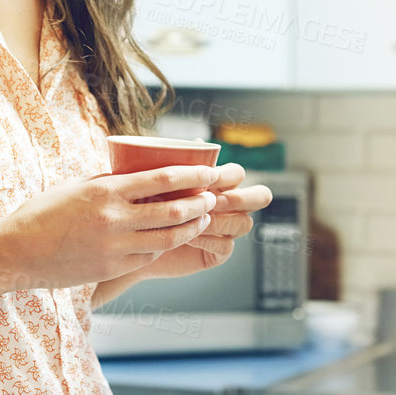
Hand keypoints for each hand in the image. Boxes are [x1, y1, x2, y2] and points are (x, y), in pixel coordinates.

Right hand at [0, 165, 220, 292]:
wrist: (16, 253)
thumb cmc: (42, 214)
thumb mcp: (75, 186)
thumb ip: (109, 180)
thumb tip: (138, 173)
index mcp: (105, 190)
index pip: (161, 179)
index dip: (192, 175)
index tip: (210, 171)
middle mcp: (114, 218)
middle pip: (173, 210)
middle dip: (200, 202)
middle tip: (214, 197)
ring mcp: (115, 246)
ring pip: (168, 237)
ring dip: (191, 226)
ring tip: (202, 218)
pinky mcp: (113, 267)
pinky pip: (149, 256)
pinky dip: (164, 245)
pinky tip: (172, 238)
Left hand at [138, 163, 271, 281]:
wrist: (135, 238)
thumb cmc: (147, 204)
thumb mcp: (161, 182)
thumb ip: (181, 165)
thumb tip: (198, 142)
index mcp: (219, 183)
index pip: (238, 174)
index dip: (228, 175)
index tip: (208, 177)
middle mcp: (229, 205)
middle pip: (260, 196)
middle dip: (241, 198)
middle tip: (215, 201)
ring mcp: (226, 229)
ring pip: (244, 223)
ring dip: (222, 221)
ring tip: (198, 220)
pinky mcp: (218, 252)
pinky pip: (227, 246)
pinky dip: (210, 241)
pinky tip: (190, 237)